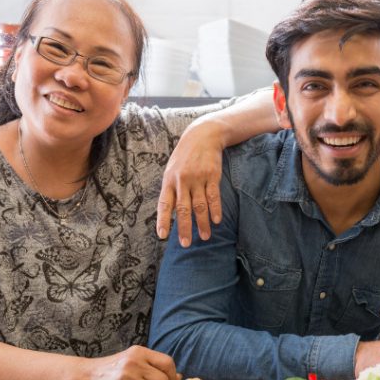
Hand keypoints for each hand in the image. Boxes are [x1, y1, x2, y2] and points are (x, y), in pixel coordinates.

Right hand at [82, 345, 179, 379]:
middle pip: (163, 377)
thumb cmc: (113, 369)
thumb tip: (180, 377)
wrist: (85, 376)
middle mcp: (133, 362)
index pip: (167, 362)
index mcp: (139, 351)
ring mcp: (126, 377)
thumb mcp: (133, 360)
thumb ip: (154, 366)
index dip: (173, 374)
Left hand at [156, 120, 225, 245]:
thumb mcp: (172, 170)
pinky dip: (215, 210)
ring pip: (200, 206)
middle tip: (186, 244)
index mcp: (169, 180)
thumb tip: (171, 212)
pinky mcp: (212, 175)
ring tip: (205, 237)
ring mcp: (198, 178)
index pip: (164, 204)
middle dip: (184, 228)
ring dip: (202, 223)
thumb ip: (172, 190)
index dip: (163, 220)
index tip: (162, 236)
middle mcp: (182, 180)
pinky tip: (216, 221)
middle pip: (183, 209)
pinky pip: (214, 196)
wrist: (202, 135)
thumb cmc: (185, 157)